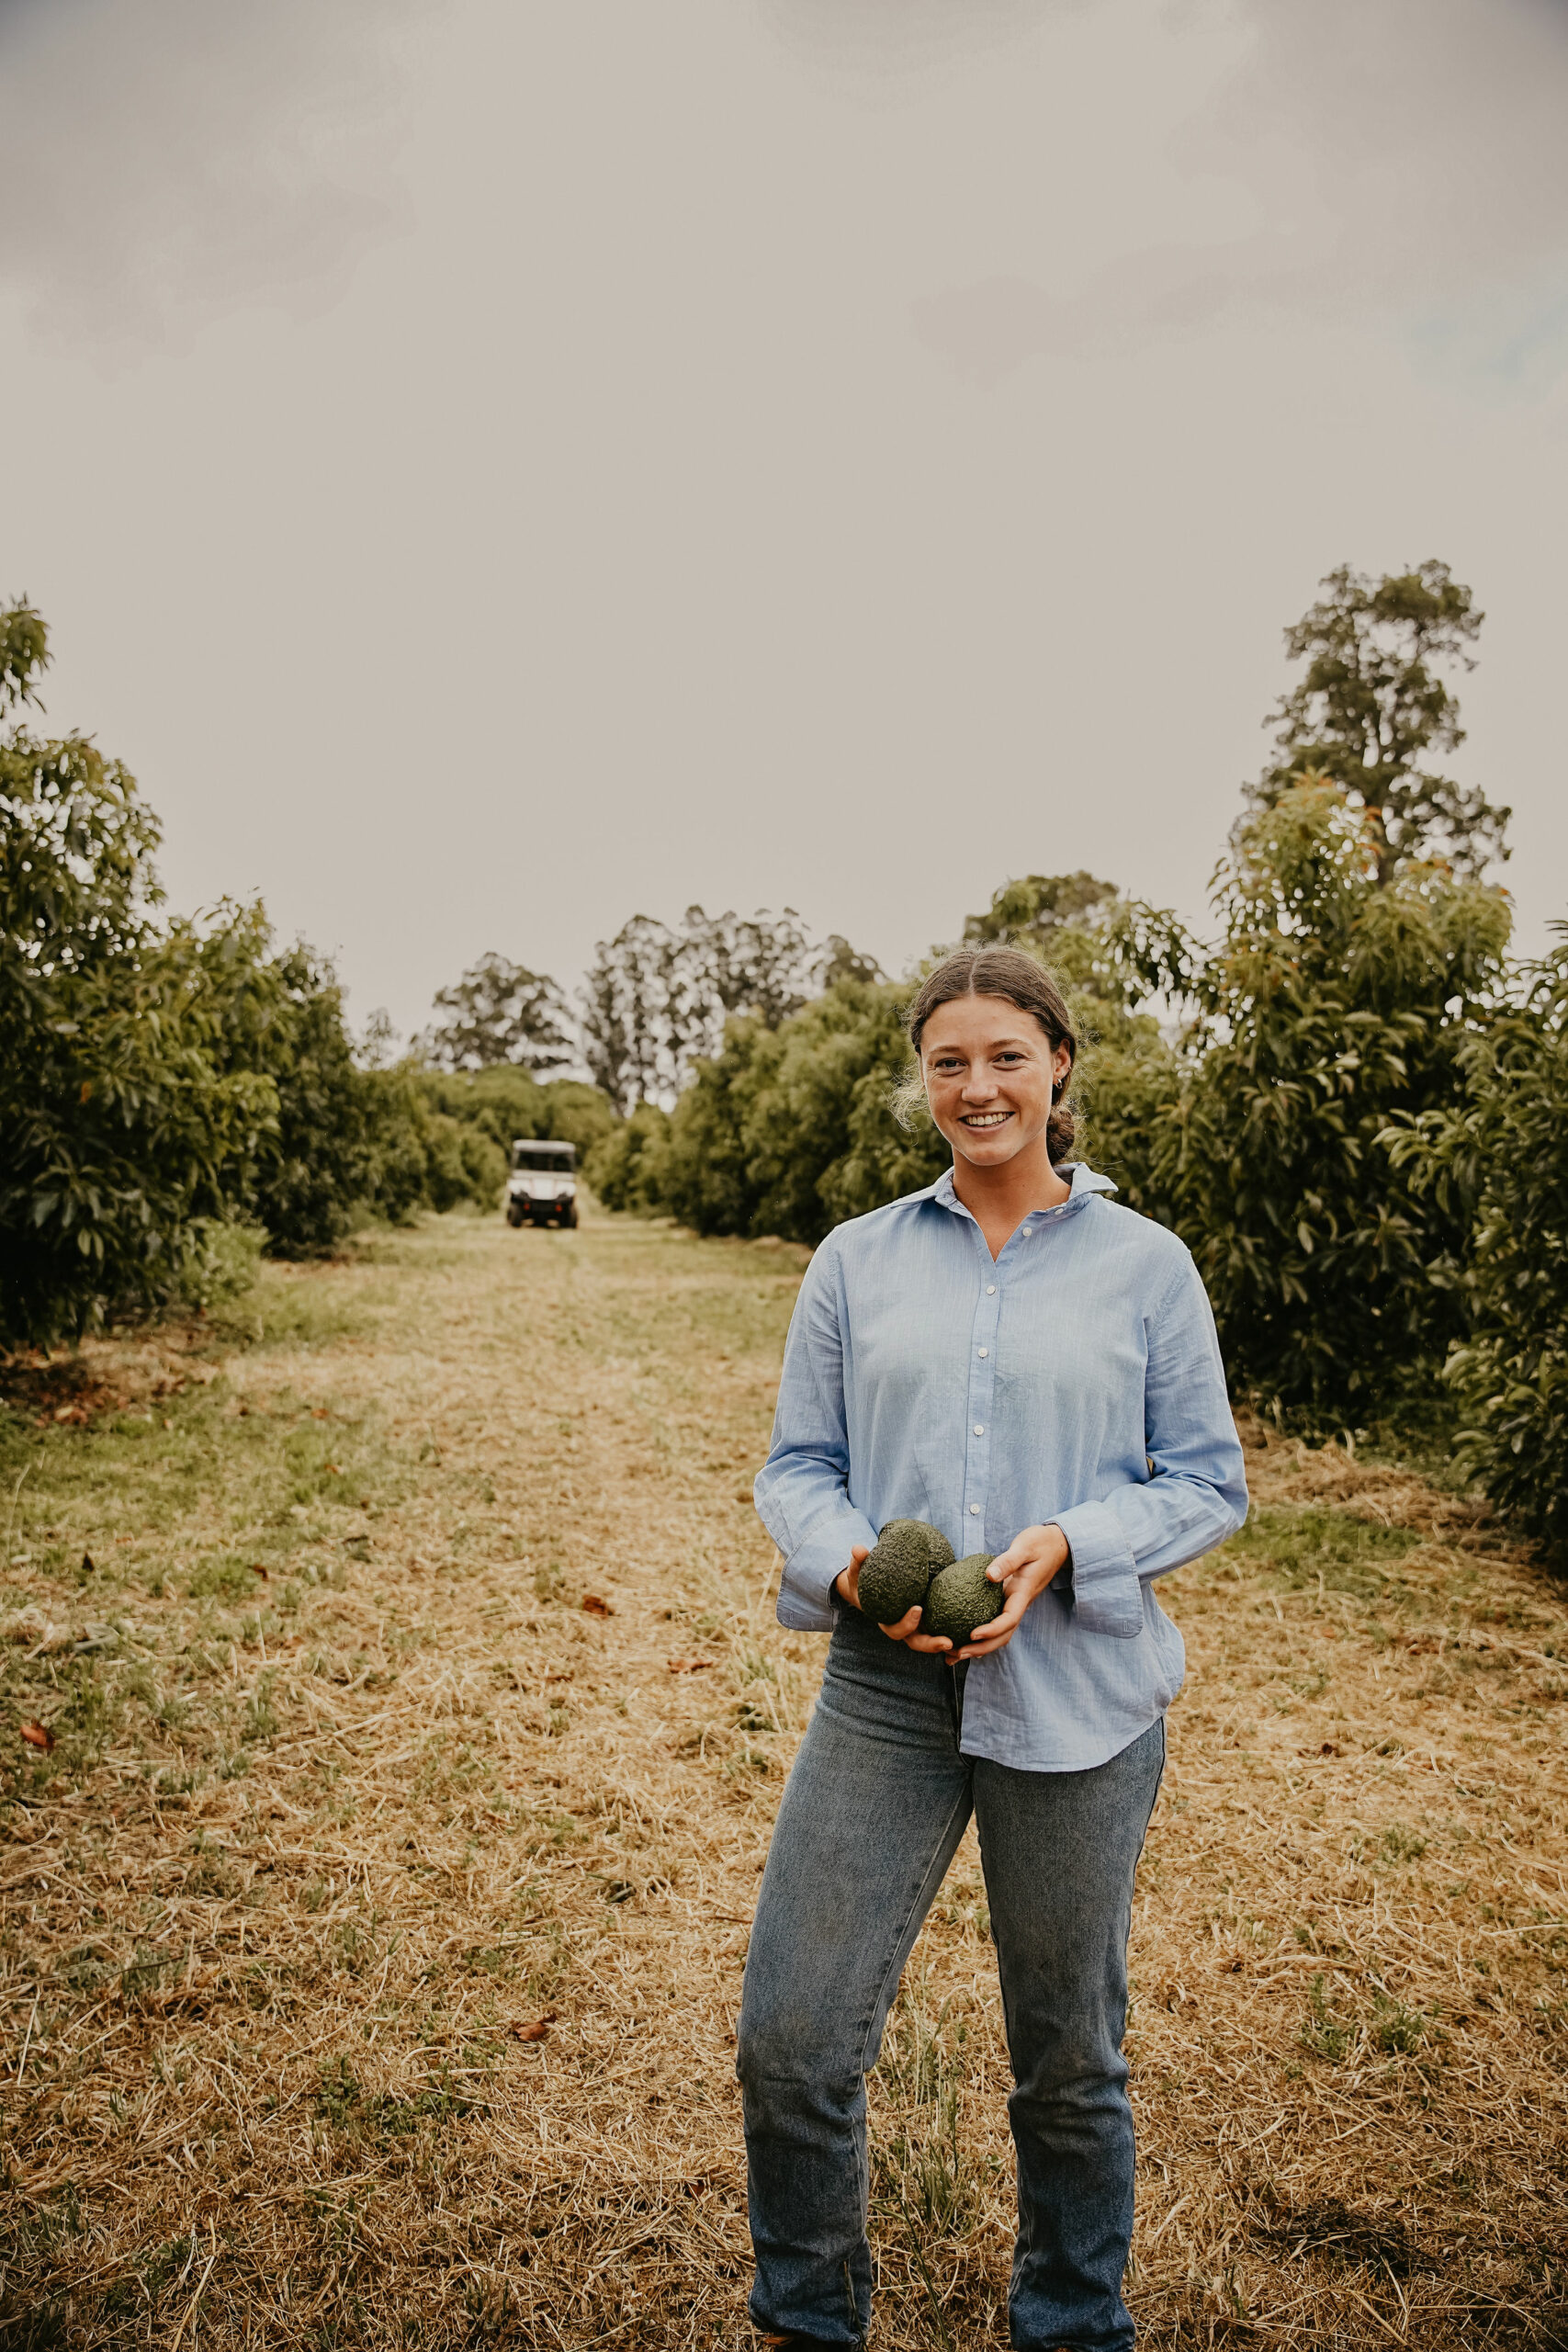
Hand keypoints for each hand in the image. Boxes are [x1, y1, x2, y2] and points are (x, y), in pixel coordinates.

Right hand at [834, 1547, 956, 1654]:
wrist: (869, 1584)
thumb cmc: (864, 1578)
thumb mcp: (858, 1570)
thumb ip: (859, 1561)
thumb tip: (858, 1548)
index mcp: (886, 1620)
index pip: (895, 1629)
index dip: (906, 1623)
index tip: (918, 1608)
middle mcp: (902, 1627)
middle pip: (916, 1643)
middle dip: (931, 1644)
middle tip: (948, 1641)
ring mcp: (916, 1626)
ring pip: (931, 1642)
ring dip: (945, 1645)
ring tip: (962, 1644)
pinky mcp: (928, 1620)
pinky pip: (940, 1632)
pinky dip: (953, 1637)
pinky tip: (970, 1634)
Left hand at [947, 1523, 1069, 1661]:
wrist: (1056, 1544)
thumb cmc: (1040, 1543)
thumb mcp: (1025, 1547)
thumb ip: (1008, 1561)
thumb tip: (989, 1575)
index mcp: (1022, 1593)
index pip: (1009, 1619)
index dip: (991, 1630)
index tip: (973, 1635)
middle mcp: (1018, 1604)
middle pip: (1002, 1636)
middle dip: (981, 1649)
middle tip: (956, 1654)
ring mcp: (1013, 1604)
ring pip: (999, 1634)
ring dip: (979, 1648)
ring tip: (954, 1656)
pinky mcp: (1008, 1601)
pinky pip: (995, 1623)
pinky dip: (980, 1635)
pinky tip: (961, 1638)